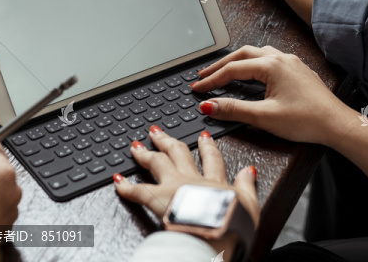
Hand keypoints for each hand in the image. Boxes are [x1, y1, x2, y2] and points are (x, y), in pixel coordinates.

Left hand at [115, 127, 259, 254]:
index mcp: (215, 182)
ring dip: (145, 153)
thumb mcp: (249, 206)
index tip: (203, 136)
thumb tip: (249, 171)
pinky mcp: (158, 199)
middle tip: (157, 132)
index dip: (207, 146)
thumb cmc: (230, 225)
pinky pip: (137, 190)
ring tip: (136, 146)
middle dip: (167, 141)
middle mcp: (192, 179)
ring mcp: (174, 186)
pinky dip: (125, 185)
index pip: (212, 159)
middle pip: (179, 153)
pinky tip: (117, 180)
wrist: (215, 235)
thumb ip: (247, 186)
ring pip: (157, 163)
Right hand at [192, 46, 348, 145]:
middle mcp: (282, 58)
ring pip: (258, 54)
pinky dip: (254, 64)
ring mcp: (292, 63)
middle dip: (221, 65)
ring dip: (238, 61)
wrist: (337, 124)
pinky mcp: (299, 71)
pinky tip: (253, 74)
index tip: (197, 88)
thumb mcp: (265, 117)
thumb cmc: (307, 120)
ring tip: (224, 71)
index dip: (212, 79)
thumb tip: (209, 105)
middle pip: (243, 54)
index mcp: (272, 66)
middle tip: (204, 75)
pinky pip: (271, 59)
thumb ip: (234, 110)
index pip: (232, 69)